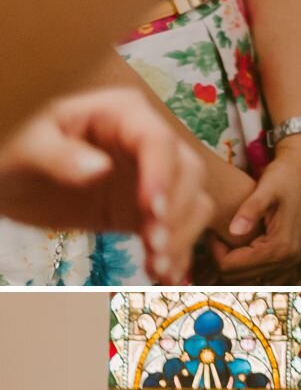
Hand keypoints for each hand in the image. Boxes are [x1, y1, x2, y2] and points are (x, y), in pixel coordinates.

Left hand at [0, 87, 205, 275]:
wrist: (16, 182)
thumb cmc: (20, 153)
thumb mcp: (29, 149)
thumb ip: (59, 156)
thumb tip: (100, 168)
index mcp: (121, 114)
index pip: (157, 141)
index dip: (162, 177)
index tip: (152, 214)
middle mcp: (147, 142)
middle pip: (188, 173)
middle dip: (176, 214)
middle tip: (152, 248)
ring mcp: (153, 176)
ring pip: (192, 202)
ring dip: (181, 238)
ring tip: (155, 267)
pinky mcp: (149, 208)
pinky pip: (179, 228)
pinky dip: (178, 253)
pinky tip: (163, 275)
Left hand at [210, 135, 300, 276]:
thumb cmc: (284, 175)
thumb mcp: (266, 188)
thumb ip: (250, 210)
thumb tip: (233, 231)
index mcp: (281, 247)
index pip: (231, 267)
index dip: (214, 251)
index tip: (212, 230)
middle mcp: (289, 260)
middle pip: (238, 278)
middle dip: (222, 260)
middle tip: (217, 234)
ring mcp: (292, 262)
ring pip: (248, 280)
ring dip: (234, 266)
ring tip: (226, 241)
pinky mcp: (292, 259)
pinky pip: (263, 277)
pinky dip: (248, 269)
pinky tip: (241, 249)